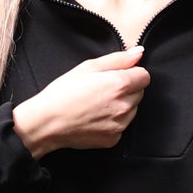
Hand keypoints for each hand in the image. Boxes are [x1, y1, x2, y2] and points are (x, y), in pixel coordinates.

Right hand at [12, 48, 146, 153]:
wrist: (48, 123)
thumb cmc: (63, 93)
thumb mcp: (88, 67)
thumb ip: (118, 59)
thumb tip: (138, 53)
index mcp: (120, 84)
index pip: (144, 76)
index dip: (131, 74)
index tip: (117, 76)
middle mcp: (124, 106)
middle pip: (139, 93)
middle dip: (127, 89)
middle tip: (103, 89)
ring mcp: (120, 125)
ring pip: (132, 110)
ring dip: (122, 105)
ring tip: (98, 104)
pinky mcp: (114, 139)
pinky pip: (122, 126)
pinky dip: (113, 121)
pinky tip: (95, 117)